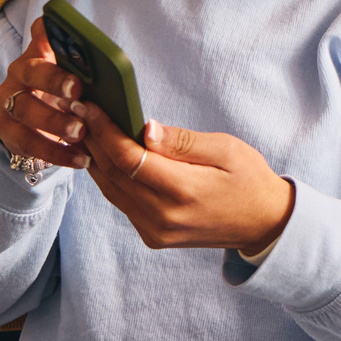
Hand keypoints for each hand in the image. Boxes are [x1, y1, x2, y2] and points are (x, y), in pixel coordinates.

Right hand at [0, 20, 90, 170]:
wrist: (30, 124)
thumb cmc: (63, 94)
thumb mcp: (74, 79)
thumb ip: (87, 73)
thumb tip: (115, 75)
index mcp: (41, 51)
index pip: (41, 31)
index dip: (49, 28)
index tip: (61, 28)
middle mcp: (20, 71)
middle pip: (31, 70)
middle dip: (54, 80)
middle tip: (77, 91)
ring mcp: (8, 100)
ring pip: (25, 108)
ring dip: (54, 121)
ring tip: (80, 131)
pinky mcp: (5, 128)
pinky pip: (27, 142)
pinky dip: (55, 152)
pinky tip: (79, 158)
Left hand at [75, 101, 293, 254]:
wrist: (263, 224)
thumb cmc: (248, 179)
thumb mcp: (226, 149)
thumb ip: (183, 141)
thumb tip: (145, 128)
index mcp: (183, 192)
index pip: (128, 159)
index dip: (104, 130)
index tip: (89, 104)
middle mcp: (163, 217)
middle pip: (112, 174)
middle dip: (92, 139)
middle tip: (77, 108)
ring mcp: (156, 231)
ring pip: (111, 190)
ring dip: (95, 157)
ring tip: (84, 126)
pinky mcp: (153, 236)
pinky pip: (121, 202)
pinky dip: (109, 176)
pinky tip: (105, 153)